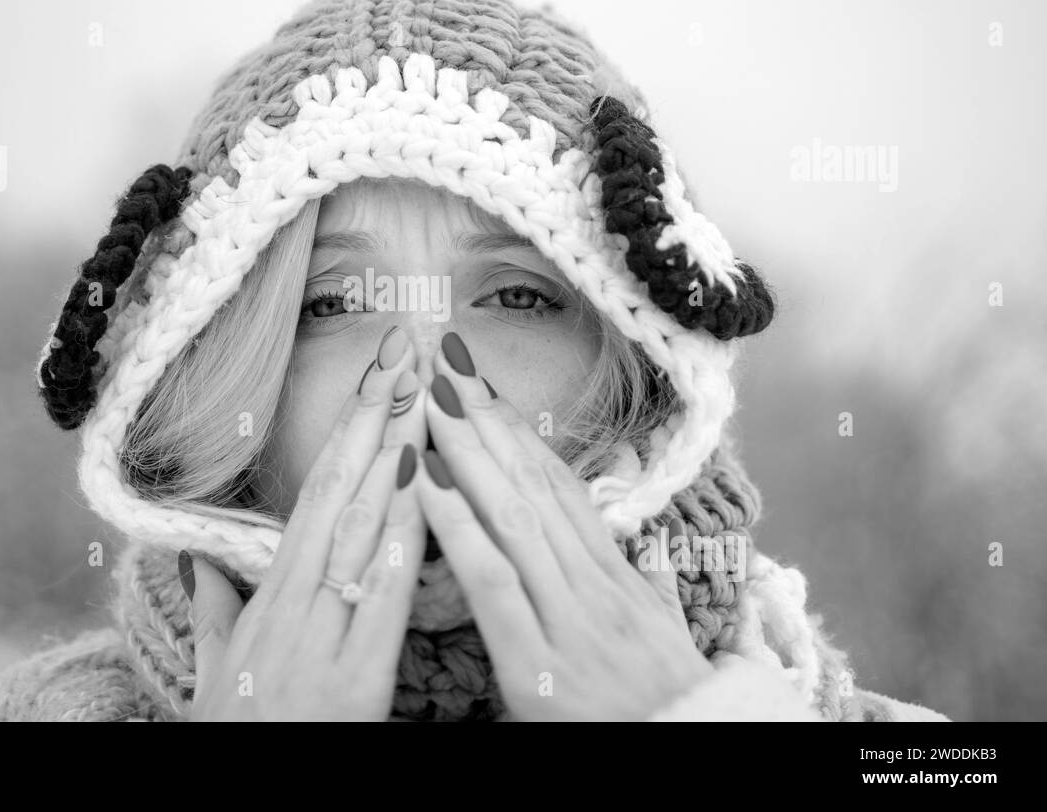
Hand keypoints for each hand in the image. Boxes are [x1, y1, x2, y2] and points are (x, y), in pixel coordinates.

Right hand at [183, 326, 428, 720]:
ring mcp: (322, 638)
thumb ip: (212, 613)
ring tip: (423, 392)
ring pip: (362, 530)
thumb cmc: (235, 740)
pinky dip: (403, 539)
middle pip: (341, 494)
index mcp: (271, 600)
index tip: (376, 376)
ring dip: (397, 454)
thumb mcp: (215, 675)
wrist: (244, 799)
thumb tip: (196, 561)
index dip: (349, 432)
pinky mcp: (354, 681)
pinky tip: (424, 488)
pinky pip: (383, 598)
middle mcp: (294, 605)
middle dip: (376, 418)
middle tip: (405, 350)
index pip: (318, 495)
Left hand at [412, 331, 711, 720]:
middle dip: (486, 419)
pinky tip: (425, 481)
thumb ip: (654, 588)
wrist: (694, 758)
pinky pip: (493, 581)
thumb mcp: (669, 640)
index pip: (560, 489)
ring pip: (513, 516)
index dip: (519, 433)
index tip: (484, 386)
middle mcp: (594, 586)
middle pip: (532, 484)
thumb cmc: (674, 708)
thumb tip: (650, 547)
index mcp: (616, 579)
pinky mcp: (539, 663)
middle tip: (445, 361)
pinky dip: (458, 526)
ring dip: (467, 450)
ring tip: (429, 397)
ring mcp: (569, 619)